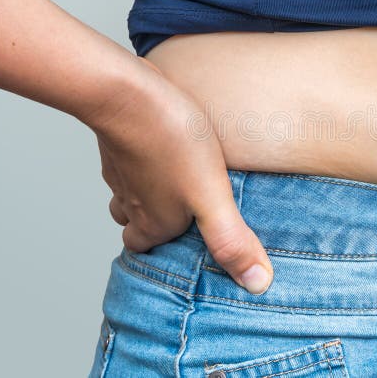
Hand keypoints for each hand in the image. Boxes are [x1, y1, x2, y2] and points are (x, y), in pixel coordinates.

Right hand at [90, 58, 273, 294]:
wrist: (128, 93)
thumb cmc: (173, 143)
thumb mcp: (212, 196)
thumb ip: (231, 240)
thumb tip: (258, 284)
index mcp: (152, 223)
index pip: (147, 251)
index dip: (165, 251)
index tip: (187, 244)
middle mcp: (131, 203)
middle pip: (136, 225)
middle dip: (156, 224)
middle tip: (185, 213)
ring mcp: (120, 172)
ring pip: (131, 193)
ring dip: (150, 192)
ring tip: (178, 182)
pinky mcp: (118, 143)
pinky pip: (130, 161)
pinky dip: (144, 161)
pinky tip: (166, 147)